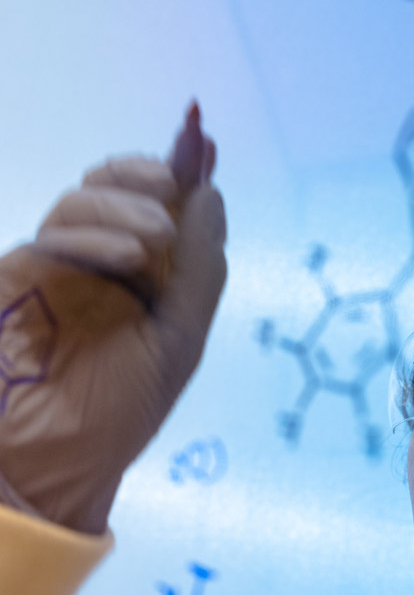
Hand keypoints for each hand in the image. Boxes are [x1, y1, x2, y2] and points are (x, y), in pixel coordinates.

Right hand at [0, 104, 226, 533]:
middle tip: (174, 182)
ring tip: (156, 239)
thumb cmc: (121, 410)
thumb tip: (211, 192)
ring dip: (125, 206)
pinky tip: (127, 255)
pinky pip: (55, 234)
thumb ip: (198, 269)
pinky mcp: (21, 274)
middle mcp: (105, 266)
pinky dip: (94, 234)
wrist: (60, 458)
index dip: (183, 169)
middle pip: (120, 190)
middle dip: (150, 175)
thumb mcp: (179, 341)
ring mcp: (61, 266)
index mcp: (149, 280)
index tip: (202, 135)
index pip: (165, 209)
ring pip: (85, 201)